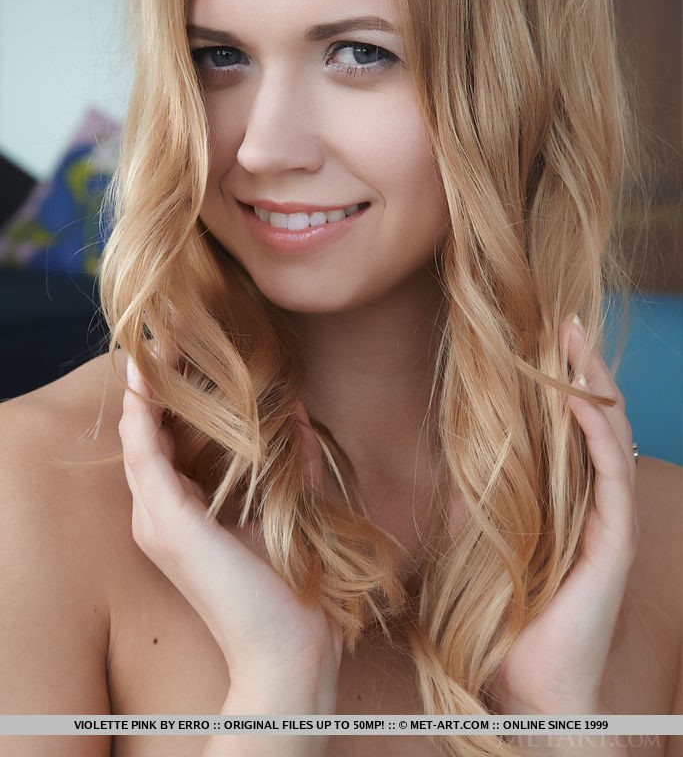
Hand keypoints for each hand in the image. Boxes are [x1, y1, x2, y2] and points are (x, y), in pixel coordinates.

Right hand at [119, 356, 341, 711]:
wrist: (289, 647)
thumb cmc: (288, 585)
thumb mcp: (288, 507)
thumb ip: (292, 459)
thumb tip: (298, 410)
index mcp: (180, 515)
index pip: (165, 444)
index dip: (169, 400)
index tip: (186, 355)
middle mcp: (159, 515)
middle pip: (146, 436)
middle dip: (156, 386)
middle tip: (170, 336)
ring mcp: (157, 519)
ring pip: (138, 438)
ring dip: (145, 389)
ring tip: (157, 344)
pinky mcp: (167, 520)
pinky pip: (144, 453)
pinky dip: (144, 413)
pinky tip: (150, 379)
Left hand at [497, 317, 637, 713]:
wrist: (527, 684)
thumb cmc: (503, 617)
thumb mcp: (478, 540)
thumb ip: (472, 495)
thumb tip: (443, 448)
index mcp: (568, 499)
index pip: (570, 425)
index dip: (560, 379)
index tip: (540, 335)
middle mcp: (595, 502)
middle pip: (596, 418)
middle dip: (582, 366)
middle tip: (563, 319)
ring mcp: (609, 520)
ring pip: (610, 434)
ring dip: (593, 384)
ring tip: (574, 339)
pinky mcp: (615, 540)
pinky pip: (611, 473)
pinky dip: (596, 431)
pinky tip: (579, 399)